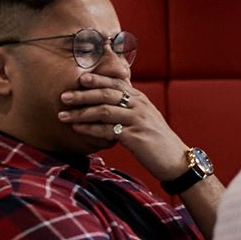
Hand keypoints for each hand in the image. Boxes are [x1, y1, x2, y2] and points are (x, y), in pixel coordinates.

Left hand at [59, 73, 188, 178]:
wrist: (177, 161)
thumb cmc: (158, 141)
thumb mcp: (146, 119)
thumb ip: (130, 108)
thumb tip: (108, 103)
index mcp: (142, 99)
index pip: (116, 84)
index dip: (97, 80)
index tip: (80, 78)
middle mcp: (140, 106)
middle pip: (106, 94)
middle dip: (82, 95)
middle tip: (63, 96)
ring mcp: (138, 121)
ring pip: (103, 111)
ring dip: (80, 112)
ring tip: (63, 115)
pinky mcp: (134, 137)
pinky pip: (106, 130)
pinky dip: (89, 129)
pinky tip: (77, 129)